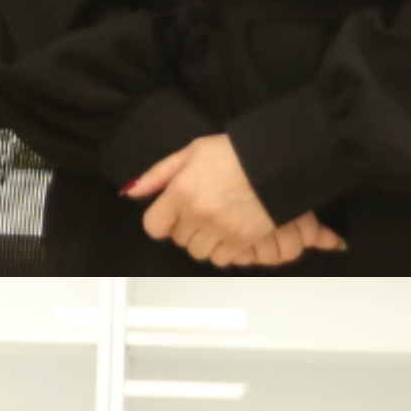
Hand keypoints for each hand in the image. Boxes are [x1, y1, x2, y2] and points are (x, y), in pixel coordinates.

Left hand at [126, 134, 345, 268]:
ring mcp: (220, 228)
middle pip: (179, 239)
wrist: (279, 160)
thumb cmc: (235, 151)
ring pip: (199, 252)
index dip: (162, 222)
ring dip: (205, 242)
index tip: (173, 215)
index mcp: (180, 192)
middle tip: (201, 214)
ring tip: (217, 225)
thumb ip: (158, 174)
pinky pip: (223, 258)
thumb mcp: (192, 152)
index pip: (154, 226)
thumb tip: (131, 192)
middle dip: (186, 229)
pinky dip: (224, 250)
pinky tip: (231, 234)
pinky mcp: (243, 239)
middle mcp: (197, 214)